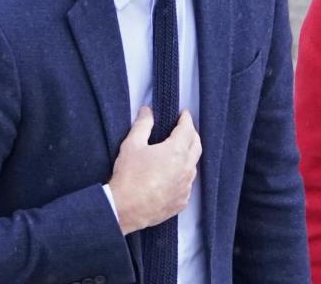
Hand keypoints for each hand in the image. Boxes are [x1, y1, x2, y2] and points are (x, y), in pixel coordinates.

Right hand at [108, 107, 201, 234]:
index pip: (188, 129)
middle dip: (192, 135)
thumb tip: (148, 111)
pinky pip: (187, 184)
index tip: (184, 114)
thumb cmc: (128, 176)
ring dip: (189, 156)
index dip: (186, 119)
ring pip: (193, 166)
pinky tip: (174, 175)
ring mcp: (186, 187)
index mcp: (176, 151)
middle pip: (196, 146)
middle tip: (184, 129)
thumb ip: (142, 125)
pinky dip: (183, 176)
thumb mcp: (132, 145)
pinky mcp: (181, 201)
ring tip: (179, 152)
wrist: (124, 209)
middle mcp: (186, 168)